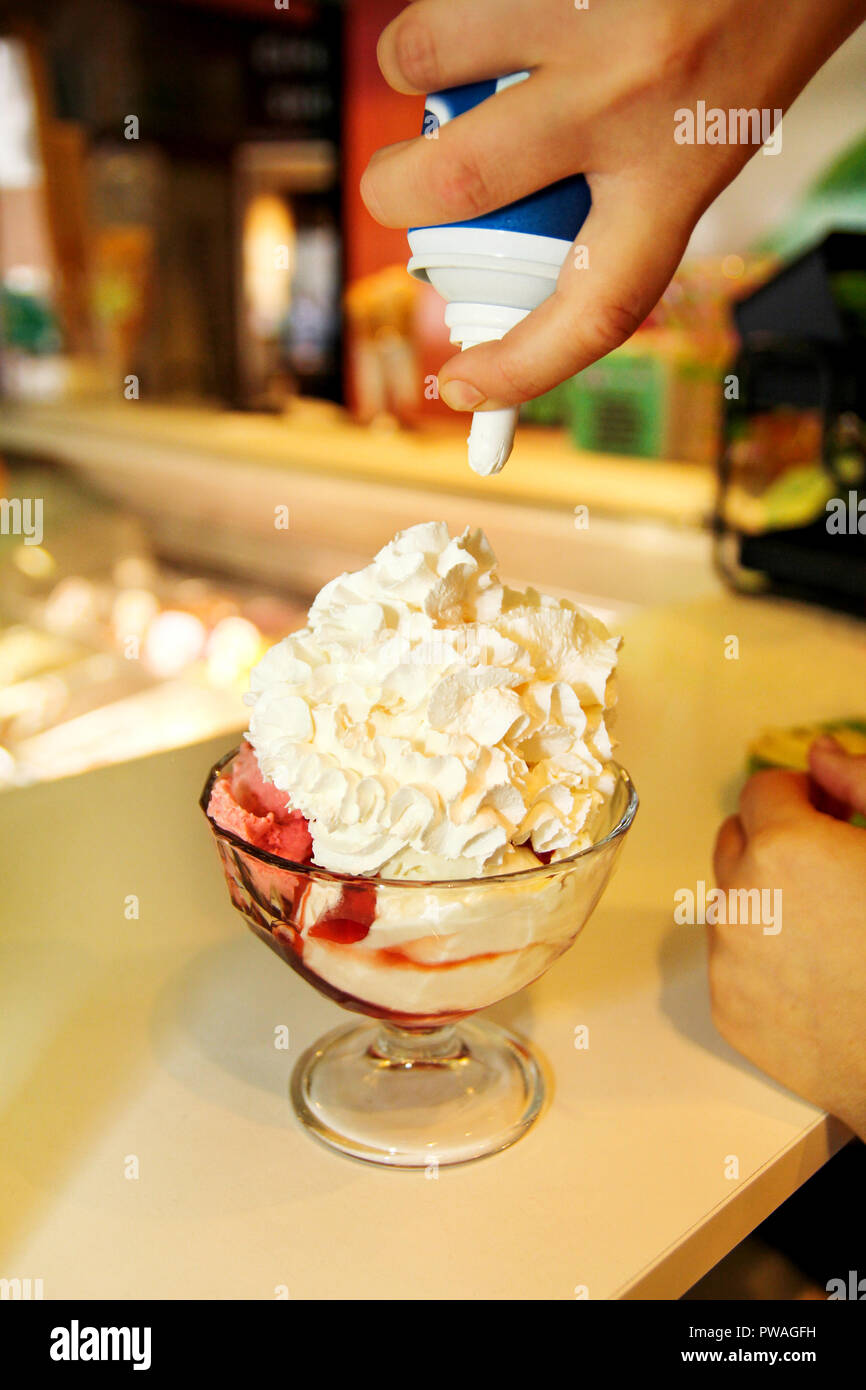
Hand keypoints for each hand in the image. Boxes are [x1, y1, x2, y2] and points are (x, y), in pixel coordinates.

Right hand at [362, 0, 865, 412]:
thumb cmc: (759, 22)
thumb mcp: (708, 139)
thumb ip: (623, 196)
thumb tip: (508, 243)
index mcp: (681, 168)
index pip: (592, 309)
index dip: (519, 368)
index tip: (467, 390)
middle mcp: (632, 92)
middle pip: (459, 181)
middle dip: (393, 193)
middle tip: (395, 188)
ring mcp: (588, 8)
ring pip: (428, 55)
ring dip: (412, 66)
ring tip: (443, 60)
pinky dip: (452, 11)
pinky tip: (496, 10)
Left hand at [710, 738, 865, 1139]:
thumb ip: (863, 781)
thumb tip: (819, 754)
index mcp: (785, 847)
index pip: (762, 789)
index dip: (803, 796)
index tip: (833, 815)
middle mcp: (739, 900)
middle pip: (736, 841)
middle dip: (776, 840)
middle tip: (833, 867)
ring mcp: (728, 960)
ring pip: (731, 901)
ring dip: (767, 898)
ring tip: (831, 926)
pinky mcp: (728, 1011)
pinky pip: (732, 960)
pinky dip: (763, 956)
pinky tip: (818, 973)